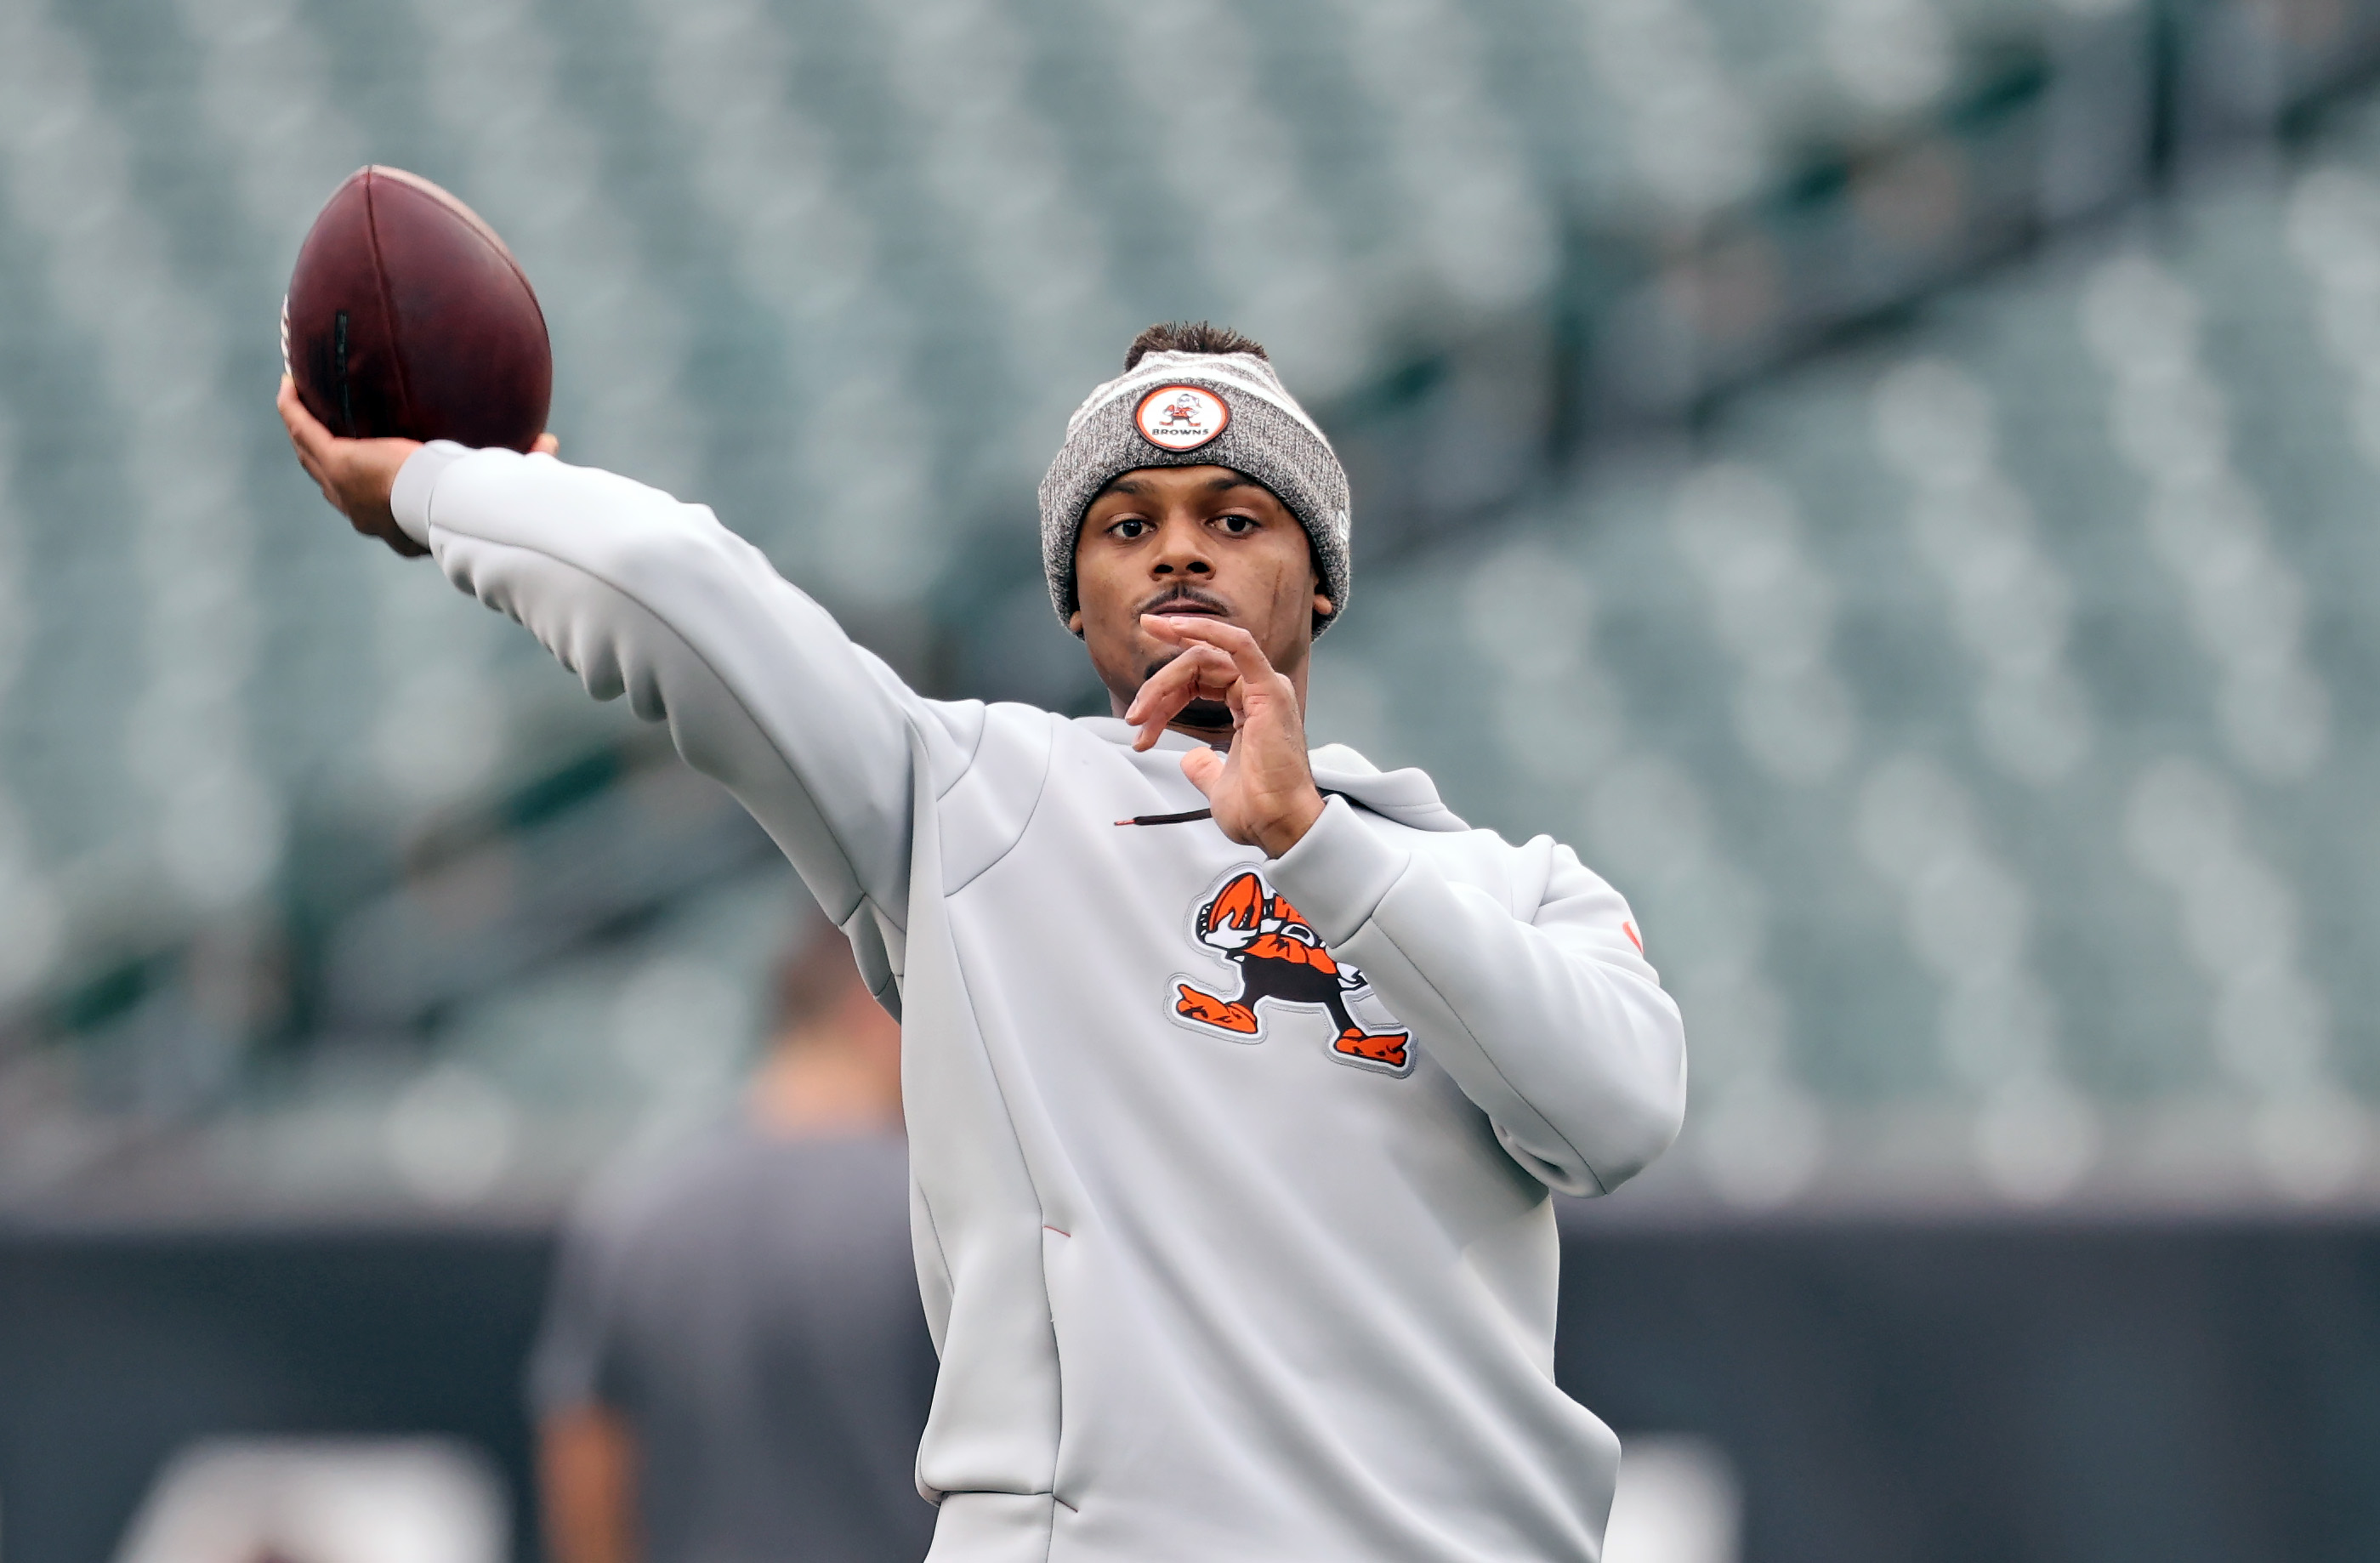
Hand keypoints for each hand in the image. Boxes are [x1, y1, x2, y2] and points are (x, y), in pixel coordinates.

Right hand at [277, 377, 556, 556]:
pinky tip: (290, 382)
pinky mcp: (335, 461)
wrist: (447, 506)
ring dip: (304, 433)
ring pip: (311, 459)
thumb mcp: (495, 483)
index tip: (379, 478)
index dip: (375, 497)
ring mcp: (344, 490)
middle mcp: (366, 514)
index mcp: (401, 527)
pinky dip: (295, 407)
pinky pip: (303, 428)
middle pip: (336, 489)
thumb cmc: (475, 504)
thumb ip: (518, 462)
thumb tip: (548, 444)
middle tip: (322, 440)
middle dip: (327, 465)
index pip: (381, 513)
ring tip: (297, 405)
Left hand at [1125, 615, 1325, 856]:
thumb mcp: (1217, 784)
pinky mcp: (1269, 690)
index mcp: (1252, 707)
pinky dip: (1207, 630)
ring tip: (1140, 713)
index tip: (1137, 704)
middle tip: (1133, 717)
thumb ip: (1204, 767)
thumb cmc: (1256, 809)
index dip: (1166, 682)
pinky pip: (1239, 645)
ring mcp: (1266, 688)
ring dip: (1164, 680)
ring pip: (1204, 659)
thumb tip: (1191, 760)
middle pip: (1197, 666)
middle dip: (1158, 687)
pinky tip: (1176, 627)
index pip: (1201, 678)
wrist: (1278, 825)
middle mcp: (1261, 691)